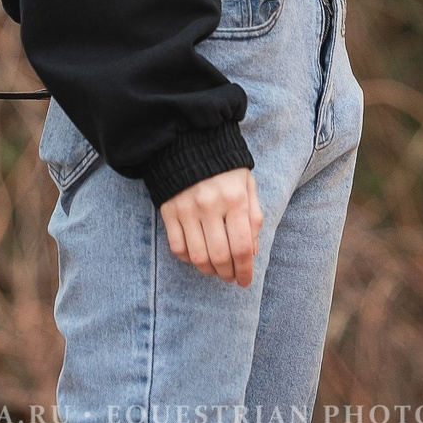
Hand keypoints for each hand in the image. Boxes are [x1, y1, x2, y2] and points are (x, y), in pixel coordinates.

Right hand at [159, 167, 262, 285]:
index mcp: (235, 199)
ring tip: (216, 271)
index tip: (245, 281)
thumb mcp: (247, 185)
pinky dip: (187, 259)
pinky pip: (177, 247)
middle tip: (231, 278)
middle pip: (220, 256)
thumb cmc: (225, 167)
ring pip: (198, 256)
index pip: (242, 246)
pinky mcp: (168, 210)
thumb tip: (252, 252)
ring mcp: (187, 209)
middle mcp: (211, 205)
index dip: (245, 270)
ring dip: (209, 271)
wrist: (189, 141)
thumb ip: (253, 218)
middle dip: (228, 274)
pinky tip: (197, 257)